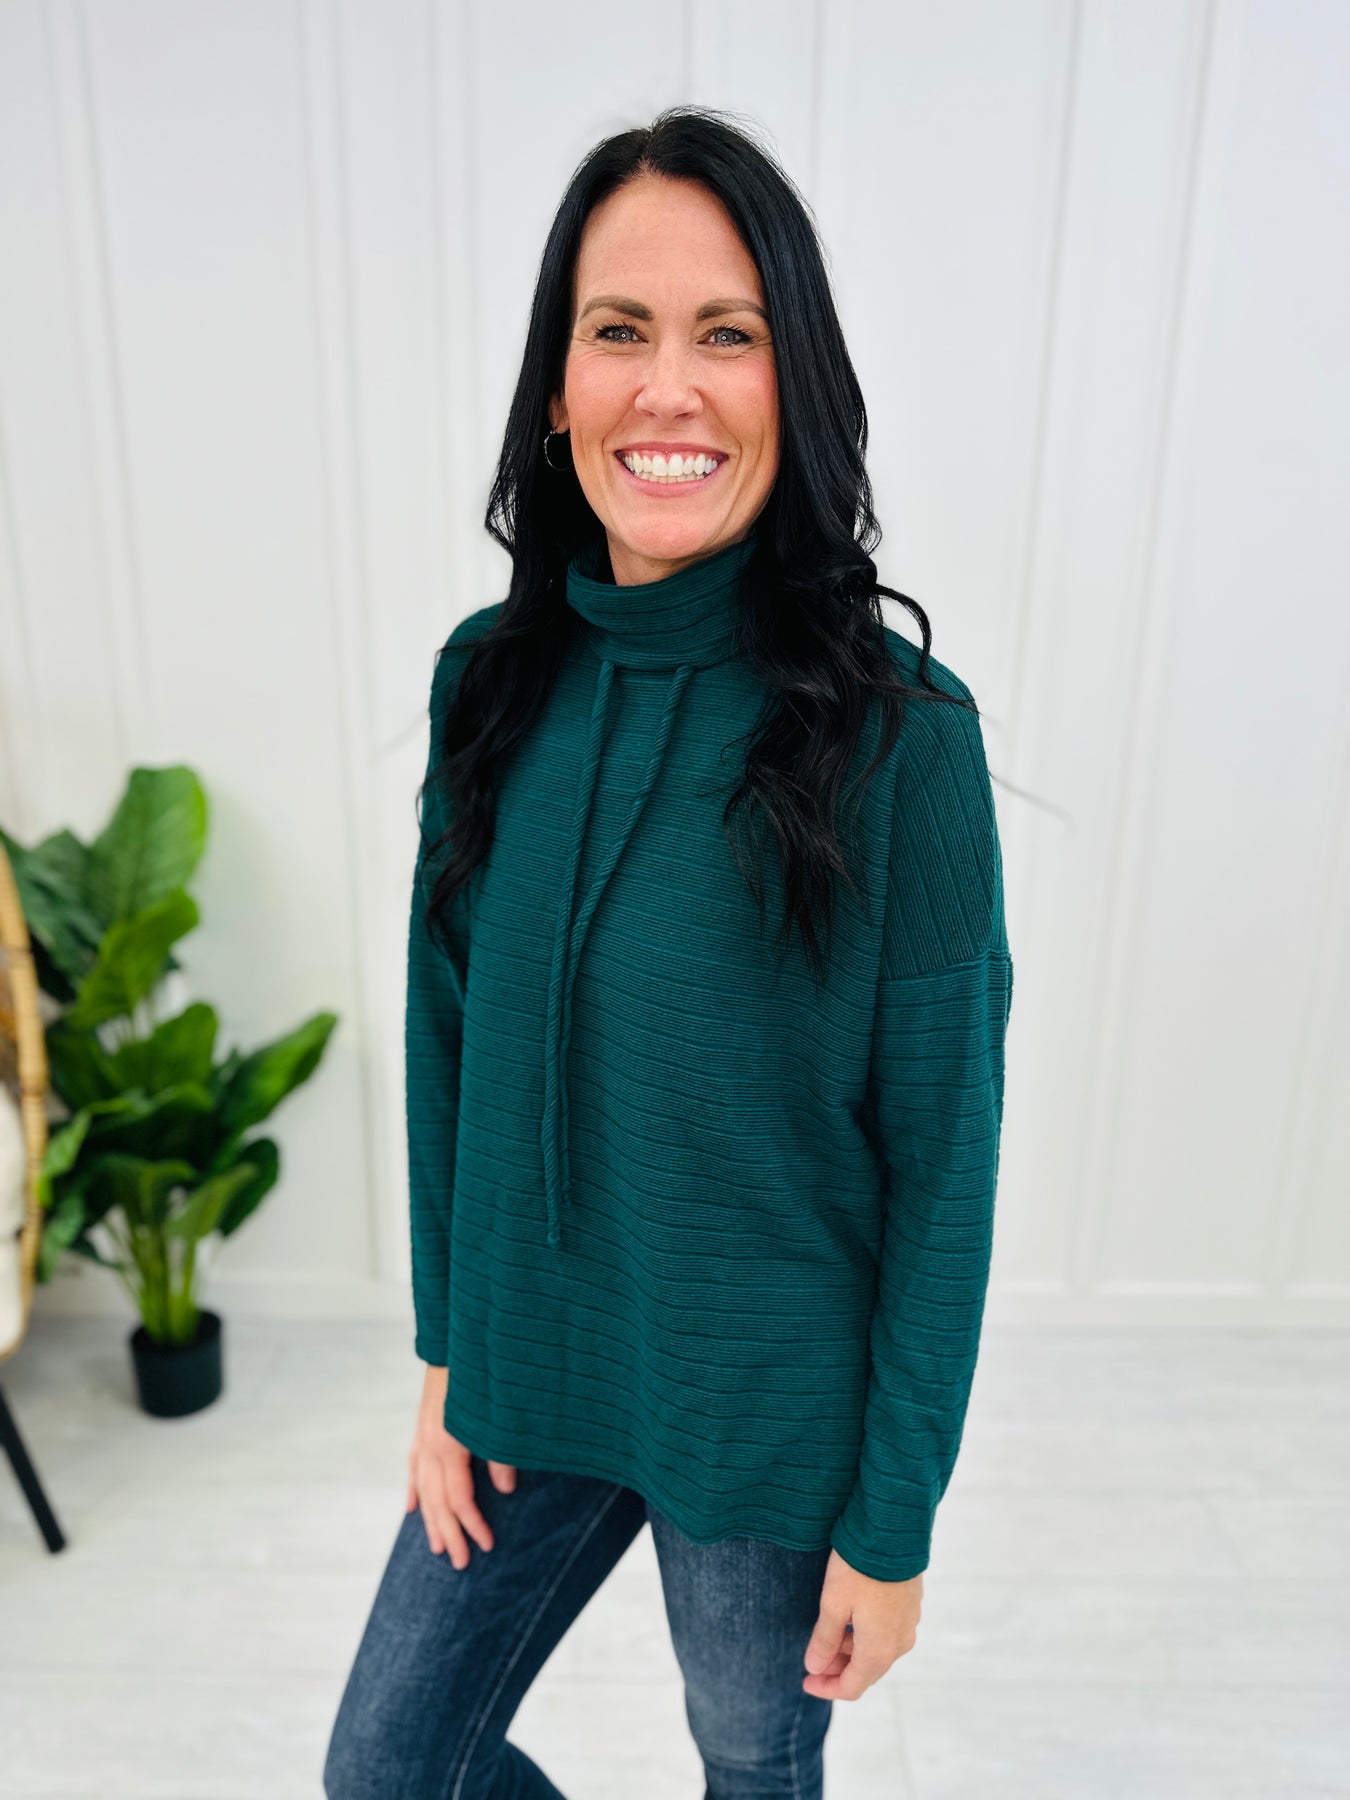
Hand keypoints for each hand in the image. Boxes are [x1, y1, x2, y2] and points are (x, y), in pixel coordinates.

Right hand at [406, 1364, 517, 1569]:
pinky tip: (413, 1506)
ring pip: (422, 1486)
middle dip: (449, 1532)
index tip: (488, 1546)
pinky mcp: (424, 1422)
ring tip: (437, 1546)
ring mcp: (424, 1433)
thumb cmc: (485, 1371)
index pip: (458, 1498)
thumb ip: (503, 1453)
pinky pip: (414, 1464)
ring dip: (429, 1518)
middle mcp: (431, 1442)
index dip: (472, 1524)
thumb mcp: (500, 1412)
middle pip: (436, 1500)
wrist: (460, 1333)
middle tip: (462, 1563)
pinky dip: (414, 1487)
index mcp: (449, 1443)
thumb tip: (506, 1491)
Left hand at [802, 1549, 921, 1699]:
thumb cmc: (858, 1568)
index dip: (826, 1688)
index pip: (852, 1686)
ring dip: (852, 1652)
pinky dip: (866, 1636)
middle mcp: (899, 1644)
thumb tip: (814, 1668)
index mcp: (879, 1651)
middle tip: (813, 1659)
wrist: (892, 1532)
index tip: (805, 1681)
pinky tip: (850, 1619)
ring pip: (877, 1652)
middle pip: (866, 1671)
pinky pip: (887, 1634)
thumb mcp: (833, 1604)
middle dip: (838, 1670)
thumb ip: (824, 1641)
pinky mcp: (911, 1606)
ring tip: (827, 1635)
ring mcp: (909, 1625)